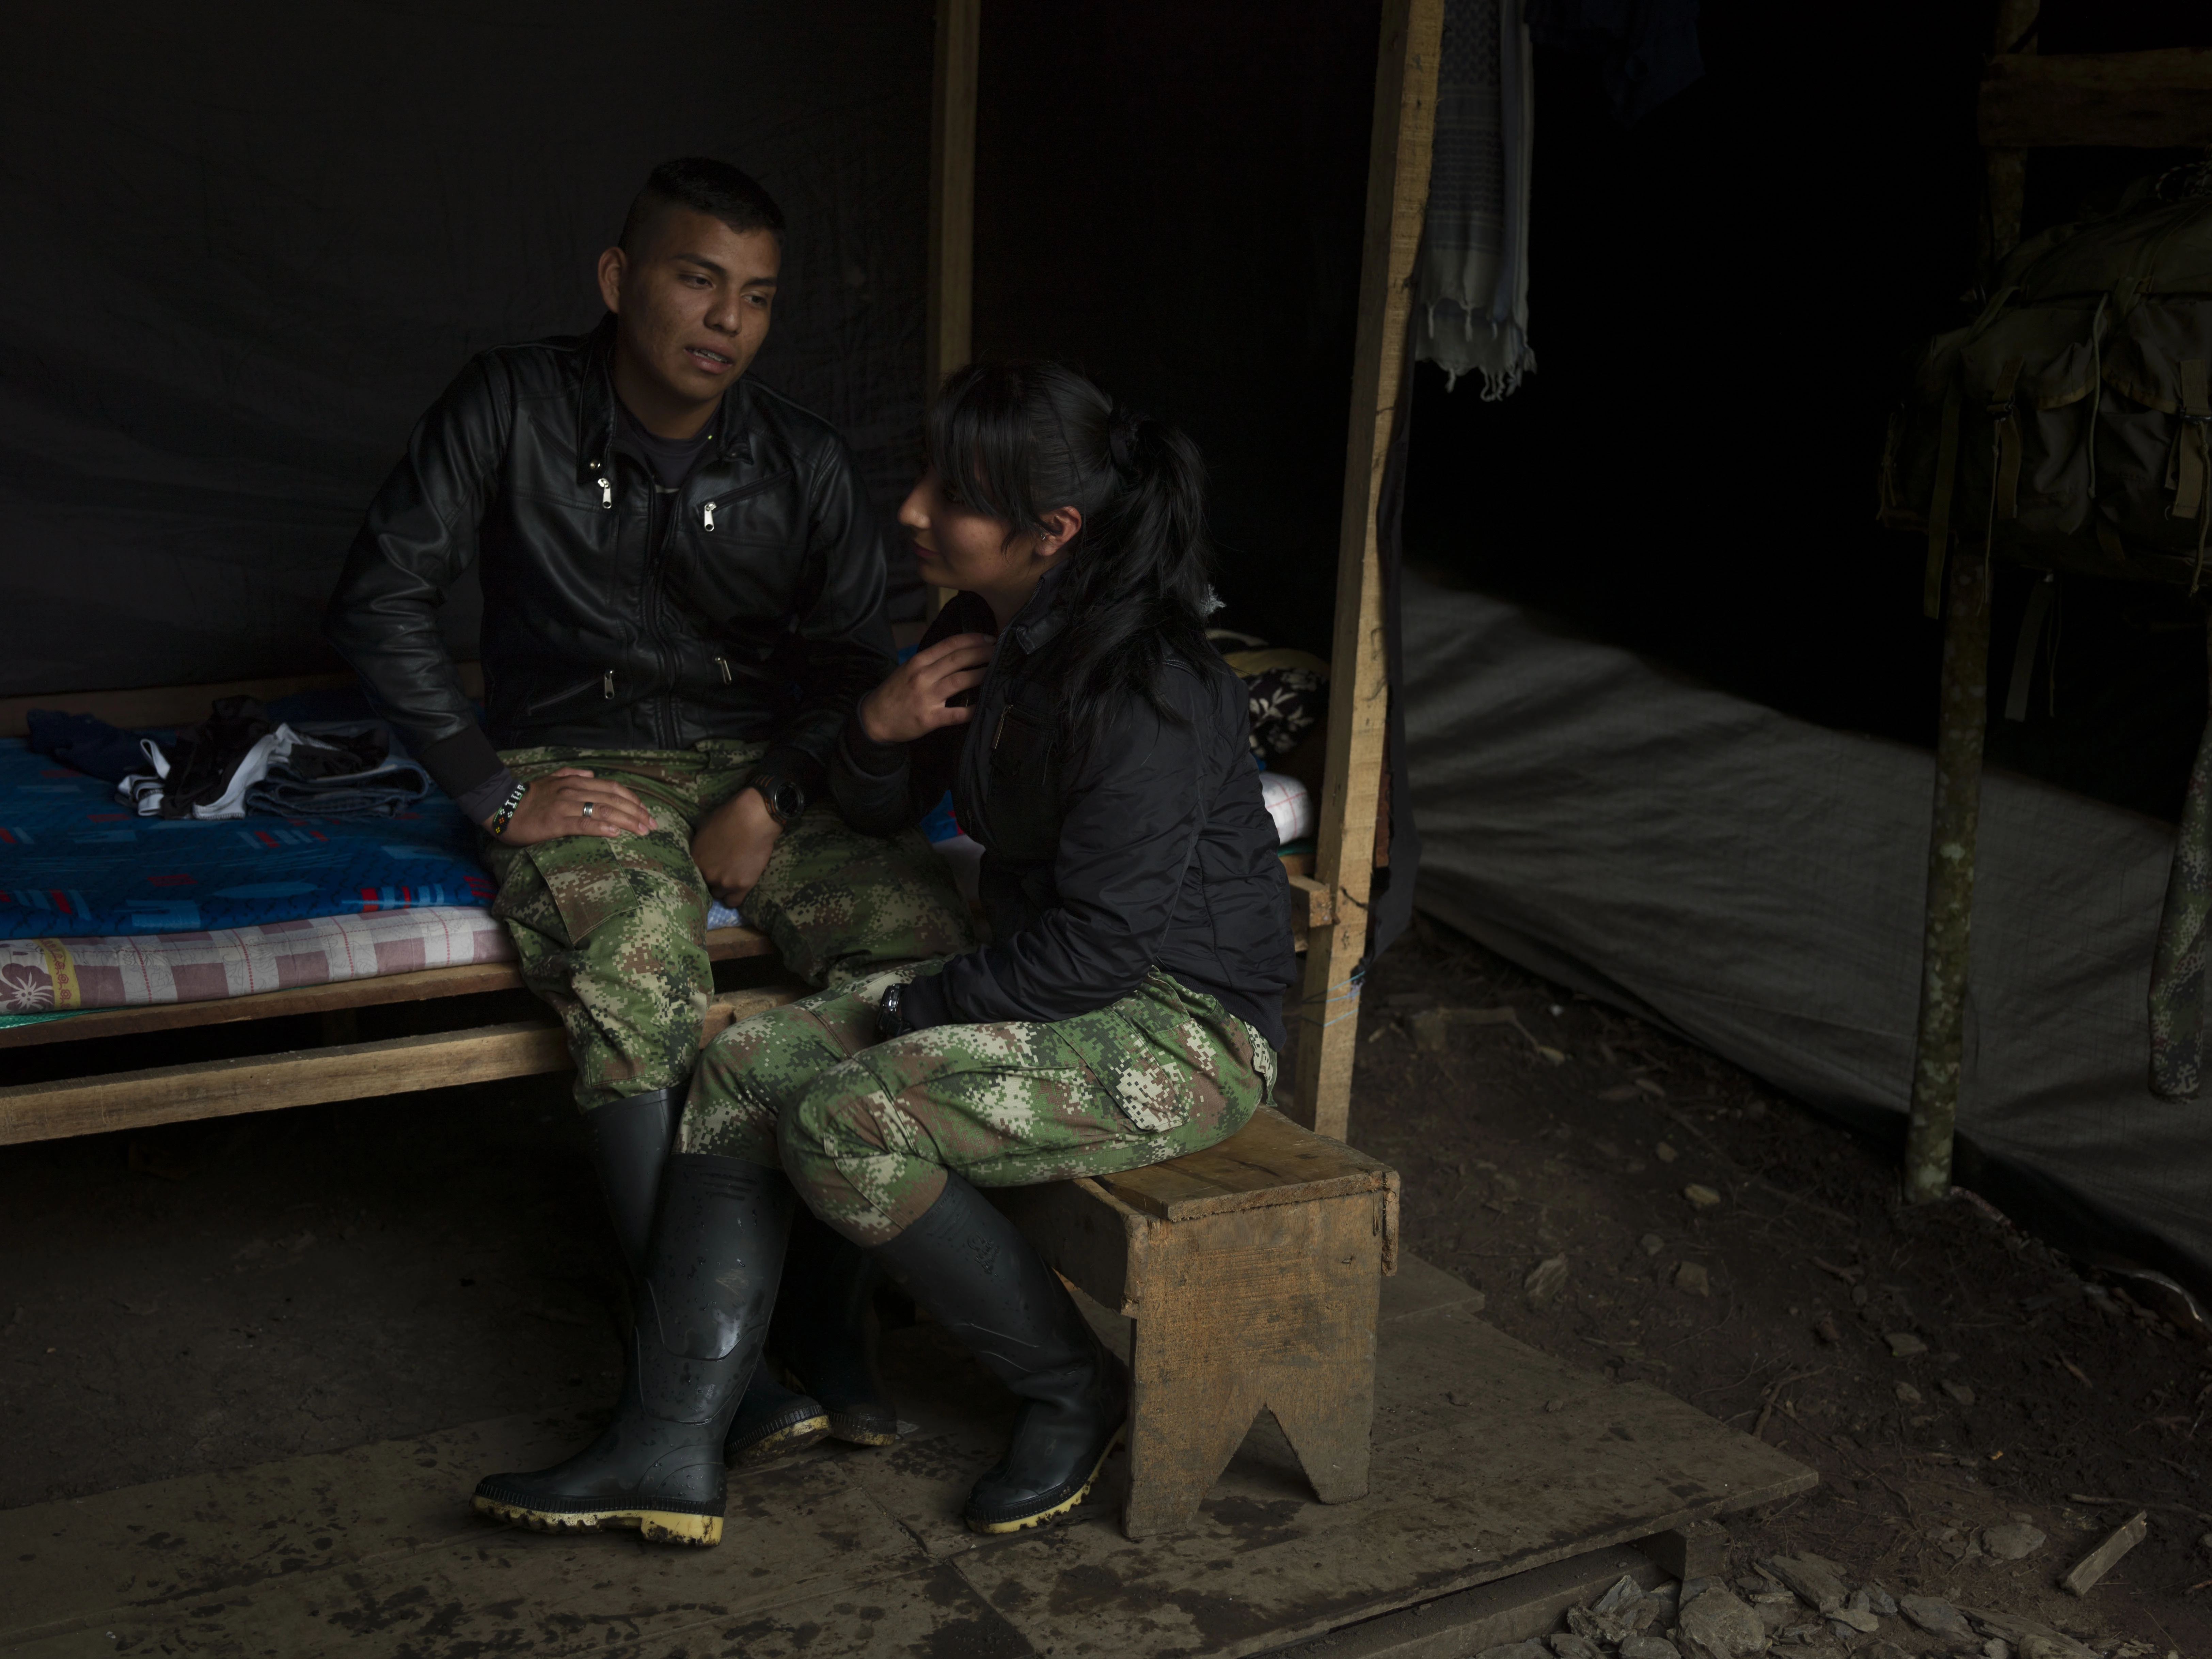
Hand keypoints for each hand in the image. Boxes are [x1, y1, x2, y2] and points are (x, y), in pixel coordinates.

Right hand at [495, 768, 657, 845]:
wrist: (502, 807)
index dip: (633, 799)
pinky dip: (602, 826)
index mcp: (576, 781)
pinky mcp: (556, 822)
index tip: (647, 812)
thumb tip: (591, 774)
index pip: (613, 788)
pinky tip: (616, 832)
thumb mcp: (551, 779)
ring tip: (642, 830)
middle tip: (653, 825)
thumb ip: (571, 774)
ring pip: (604, 810)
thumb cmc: (529, 797)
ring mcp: (566, 805)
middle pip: (614, 799)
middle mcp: (574, 790)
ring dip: (627, 821)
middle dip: (637, 812)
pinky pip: (583, 823)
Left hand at [691, 786, 782, 904]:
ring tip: (731, 877)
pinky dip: (733, 897)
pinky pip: (733, 902)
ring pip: (718, 894)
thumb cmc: (729, 816)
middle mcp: (706, 874)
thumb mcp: (704, 828)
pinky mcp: (742, 885)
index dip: (701, 871)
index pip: (691, 875)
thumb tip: (700, 853)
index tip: (708, 868)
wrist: (754, 818)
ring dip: (723, 888)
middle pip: (705, 886)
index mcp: (694, 859)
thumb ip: (699, 846)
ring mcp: (724, 882)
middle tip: (721, 871)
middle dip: (711, 879)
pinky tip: (737, 887)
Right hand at [857, 633, 994, 744]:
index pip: (949, 644)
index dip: (972, 639)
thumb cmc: (895, 692)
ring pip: (960, 680)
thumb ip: (931, 661)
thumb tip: (960, 651)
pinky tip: (985, 705)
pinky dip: (972, 709)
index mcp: (918, 661)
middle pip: (958, 659)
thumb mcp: (908, 669)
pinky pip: (956, 713)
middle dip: (982, 652)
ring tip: (997, 670)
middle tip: (999, 650)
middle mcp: (922, 676)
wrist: (874, 719)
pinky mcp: (929, 718)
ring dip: (982, 674)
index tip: (989, 638)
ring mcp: (926, 697)